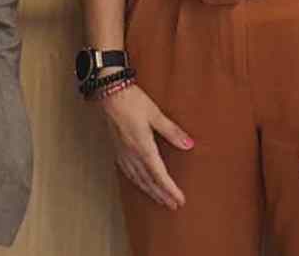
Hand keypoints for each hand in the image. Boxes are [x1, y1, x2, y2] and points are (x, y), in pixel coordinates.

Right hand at [97, 83, 193, 209]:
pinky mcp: (117, 149)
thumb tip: (189, 145)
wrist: (110, 93)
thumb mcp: (156, 114)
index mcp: (143, 147)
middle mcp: (132, 154)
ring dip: (150, 191)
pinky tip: (139, 183)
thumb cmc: (133, 101)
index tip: (179, 200)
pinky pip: (128, 172)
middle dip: (161, 195)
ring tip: (160, 200)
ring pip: (137, 179)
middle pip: (148, 181)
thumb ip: (172, 132)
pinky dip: (136, 182)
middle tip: (173, 206)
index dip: (170, 189)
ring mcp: (123, 153)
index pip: (159, 175)